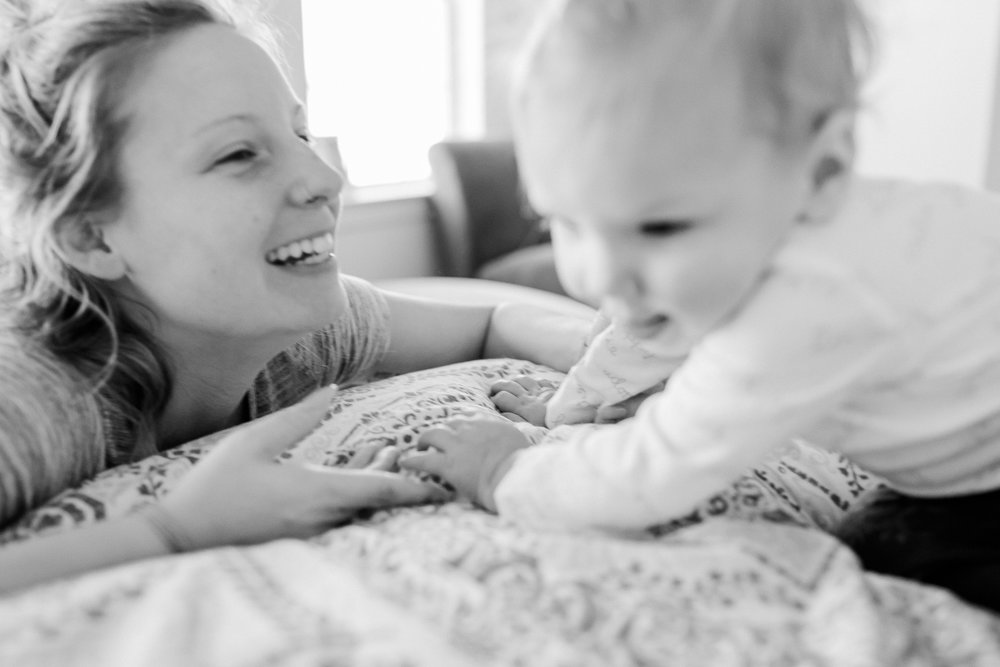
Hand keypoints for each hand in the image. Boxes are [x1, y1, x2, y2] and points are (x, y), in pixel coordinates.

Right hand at [152, 386, 448, 550]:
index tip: (441, 484)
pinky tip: (353, 469)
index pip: (379, 491)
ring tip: (387, 449)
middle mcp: (320, 516)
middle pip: (374, 499)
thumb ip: (297, 417)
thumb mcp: (253, 441)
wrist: (180, 534)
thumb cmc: (214, 486)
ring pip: (357, 506)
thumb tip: (332, 390)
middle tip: (412, 450)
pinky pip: (337, 513)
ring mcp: (309, 530)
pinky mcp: (296, 534)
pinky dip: (353, 491)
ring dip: (374, 480)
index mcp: (315, 493)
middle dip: (397, 475)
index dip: (414, 487)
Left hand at [399, 417, 531, 512]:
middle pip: (449, 423)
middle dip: (441, 429)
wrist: (514, 477)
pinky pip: (423, 460)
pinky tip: (405, 463)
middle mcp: (470, 429)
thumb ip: (507, 436)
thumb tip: (509, 440)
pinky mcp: (447, 465)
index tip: (457, 427)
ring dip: (424, 439)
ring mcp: (457, 446)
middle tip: (436, 438)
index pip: (468, 415)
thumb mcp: (519, 440)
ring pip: (432, 435)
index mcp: (488, 422)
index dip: (460, 422)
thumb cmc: (522, 465)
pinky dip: (412, 461)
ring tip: (420, 445)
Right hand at [489, 375, 556, 425]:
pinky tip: (531, 384)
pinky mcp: (551, 389)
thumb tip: (502, 413)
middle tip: (493, 389)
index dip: (495, 398)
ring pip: (523, 379)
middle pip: (509, 385)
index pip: (502, 397)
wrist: (572, 419)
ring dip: (514, 380)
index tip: (492, 402)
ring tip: (509, 383)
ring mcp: (540, 391)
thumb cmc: (549, 427)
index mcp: (522, 407)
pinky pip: (539, 380)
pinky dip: (533, 381)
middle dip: (498, 385)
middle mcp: (529, 396)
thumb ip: (515, 420)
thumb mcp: (530, 428)